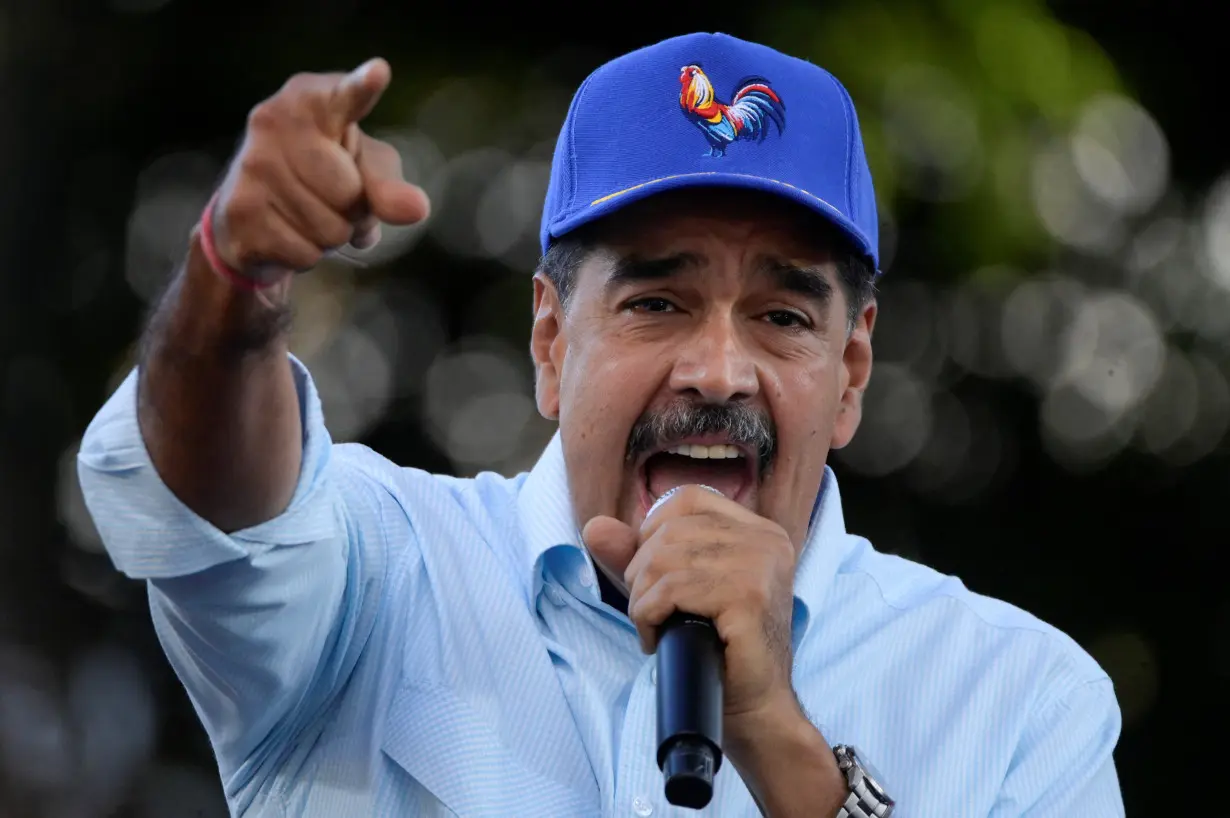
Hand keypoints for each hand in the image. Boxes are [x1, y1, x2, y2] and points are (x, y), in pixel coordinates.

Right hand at [211, 58, 430, 279]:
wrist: (250, 213)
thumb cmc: (324, 176)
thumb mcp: (366, 170)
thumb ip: (390, 185)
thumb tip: (416, 209)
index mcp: (310, 99)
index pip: (343, 96)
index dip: (362, 87)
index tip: (378, 74)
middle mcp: (272, 122)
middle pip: (349, 194)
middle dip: (352, 211)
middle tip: (332, 199)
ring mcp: (251, 167)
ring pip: (329, 230)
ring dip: (330, 237)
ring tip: (309, 215)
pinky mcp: (239, 211)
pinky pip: (305, 253)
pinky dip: (307, 255)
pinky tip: (287, 232)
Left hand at [583, 485, 798, 719]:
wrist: (754, 710)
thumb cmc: (718, 651)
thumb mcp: (674, 592)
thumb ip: (636, 556)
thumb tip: (594, 526)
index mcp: (758, 531)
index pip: (688, 499)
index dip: (653, 531)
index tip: (653, 575)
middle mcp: (766, 540)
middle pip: (670, 530)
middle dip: (641, 573)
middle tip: (650, 612)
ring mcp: (760, 566)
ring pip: (665, 559)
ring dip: (642, 599)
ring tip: (653, 626)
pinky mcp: (748, 597)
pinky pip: (672, 589)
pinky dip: (649, 615)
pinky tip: (658, 638)